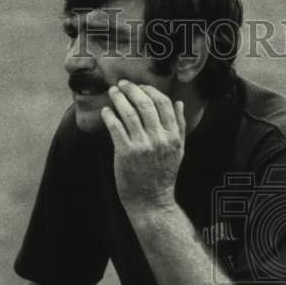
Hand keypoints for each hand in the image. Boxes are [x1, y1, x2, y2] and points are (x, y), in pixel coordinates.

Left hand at [100, 80, 185, 215]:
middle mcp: (159, 139)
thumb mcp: (178, 151)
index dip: (149, 90)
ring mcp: (142, 146)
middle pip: (145, 104)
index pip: (163, 103)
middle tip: (122, 84)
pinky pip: (115, 127)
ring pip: (128, 112)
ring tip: (113, 93)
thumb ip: (179, 126)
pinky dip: (109, 115)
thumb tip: (179, 102)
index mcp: (173, 136)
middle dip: (131, 89)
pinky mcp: (126, 153)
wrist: (151, 200)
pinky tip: (106, 111)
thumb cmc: (163, 175)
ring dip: (118, 98)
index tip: (139, 86)